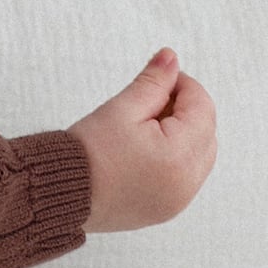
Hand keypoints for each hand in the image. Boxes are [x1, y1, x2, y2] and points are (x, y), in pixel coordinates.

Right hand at [68, 48, 216, 232]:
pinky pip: (186, 176)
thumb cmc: (87, 153)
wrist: (60, 193)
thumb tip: (170, 58)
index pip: (202, 107)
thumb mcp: (122, 108)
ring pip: (199, 155)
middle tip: (150, 102)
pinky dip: (175, 158)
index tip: (159, 78)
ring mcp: (179, 200)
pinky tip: (144, 150)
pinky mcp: (167, 209)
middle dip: (185, 110)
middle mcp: (187, 183)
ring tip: (144, 128)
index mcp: (180, 156)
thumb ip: (153, 82)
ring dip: (183, 135)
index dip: (183, 84)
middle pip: (206, 132)